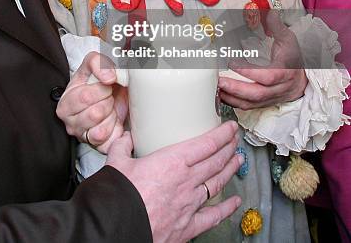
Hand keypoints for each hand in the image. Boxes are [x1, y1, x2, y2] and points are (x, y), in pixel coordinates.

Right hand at [56, 51, 127, 152]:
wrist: (112, 95)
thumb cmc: (98, 82)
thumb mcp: (95, 63)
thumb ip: (98, 62)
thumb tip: (108, 77)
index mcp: (65, 103)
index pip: (85, 97)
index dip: (102, 89)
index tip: (105, 85)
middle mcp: (70, 123)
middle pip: (95, 114)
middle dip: (107, 102)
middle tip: (108, 97)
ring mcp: (83, 137)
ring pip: (101, 131)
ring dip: (112, 116)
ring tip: (109, 108)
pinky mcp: (98, 147)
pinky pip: (109, 144)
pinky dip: (117, 132)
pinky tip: (115, 121)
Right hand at [106, 121, 242, 242]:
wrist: (118, 226)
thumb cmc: (119, 195)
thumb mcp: (116, 162)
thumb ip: (123, 146)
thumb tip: (125, 138)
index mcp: (172, 161)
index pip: (206, 144)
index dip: (222, 134)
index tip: (230, 127)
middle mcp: (186, 181)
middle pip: (216, 162)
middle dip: (228, 149)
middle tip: (235, 140)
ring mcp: (190, 204)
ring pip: (217, 184)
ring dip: (230, 171)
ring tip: (238, 160)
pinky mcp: (188, 225)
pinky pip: (213, 216)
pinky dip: (227, 208)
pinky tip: (235, 203)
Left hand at [219, 11, 306, 109]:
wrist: (303, 79)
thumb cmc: (292, 57)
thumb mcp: (288, 39)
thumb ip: (277, 26)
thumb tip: (269, 11)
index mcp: (285, 72)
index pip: (269, 76)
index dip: (250, 72)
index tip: (232, 63)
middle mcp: (280, 88)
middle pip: (258, 94)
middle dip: (236, 89)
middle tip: (218, 81)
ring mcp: (272, 98)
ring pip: (252, 104)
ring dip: (231, 98)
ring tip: (215, 88)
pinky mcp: (265, 104)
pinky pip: (248, 107)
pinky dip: (233, 103)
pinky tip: (221, 95)